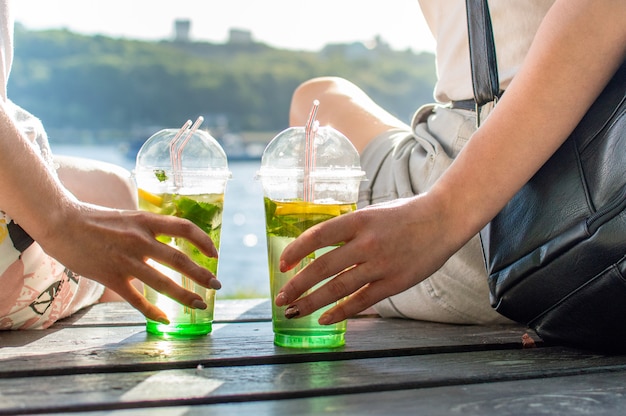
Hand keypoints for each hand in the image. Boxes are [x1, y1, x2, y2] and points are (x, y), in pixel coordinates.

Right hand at [39, 202, 220, 323]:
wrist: (61, 223)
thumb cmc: (95, 219)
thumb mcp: (129, 216)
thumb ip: (149, 228)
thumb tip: (172, 239)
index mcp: (146, 221)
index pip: (185, 228)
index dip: (204, 241)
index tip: (214, 254)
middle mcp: (139, 240)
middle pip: (179, 259)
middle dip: (202, 275)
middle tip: (217, 285)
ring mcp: (125, 260)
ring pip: (163, 283)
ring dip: (185, 296)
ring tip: (201, 304)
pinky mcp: (110, 277)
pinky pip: (136, 299)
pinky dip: (152, 312)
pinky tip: (165, 320)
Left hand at [275, 194, 461, 324]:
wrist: (443, 220)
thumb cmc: (405, 215)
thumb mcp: (372, 213)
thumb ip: (348, 230)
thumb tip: (318, 247)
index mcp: (359, 220)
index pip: (318, 236)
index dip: (296, 251)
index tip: (282, 265)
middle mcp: (367, 242)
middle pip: (323, 267)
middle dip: (297, 285)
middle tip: (281, 298)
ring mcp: (381, 264)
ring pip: (338, 287)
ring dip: (312, 301)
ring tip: (294, 311)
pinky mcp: (395, 282)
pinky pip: (362, 300)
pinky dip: (340, 311)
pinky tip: (325, 318)